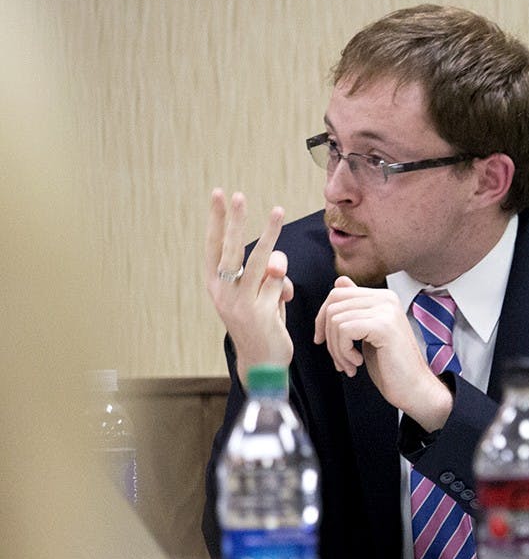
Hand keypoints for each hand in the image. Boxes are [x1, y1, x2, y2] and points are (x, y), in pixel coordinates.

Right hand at [205, 189, 293, 384]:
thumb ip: (267, 276)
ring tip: (277, 210)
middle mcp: (223, 293)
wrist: (262, 363)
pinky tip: (281, 302)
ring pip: (261, 260)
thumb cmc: (260, 323)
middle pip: (231, 249)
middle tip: (238, 195)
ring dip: (271, 233)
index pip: (214, 247)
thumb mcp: (259, 295)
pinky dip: (285, 287)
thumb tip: (278, 264)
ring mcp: (241, 303)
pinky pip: (279, 283)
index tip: (218, 195)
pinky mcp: (260, 313)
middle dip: (235, 220)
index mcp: (216, 285)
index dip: (216, 220)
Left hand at [314, 276, 452, 430]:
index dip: (323, 318)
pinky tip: (357, 362)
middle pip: (333, 304)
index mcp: (383, 297)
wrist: (414, 388)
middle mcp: (386, 298)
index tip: (324, 341)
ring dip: (336, 349)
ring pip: (335, 319)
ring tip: (350, 364)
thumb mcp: (367, 333)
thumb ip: (355, 308)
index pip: (338, 292)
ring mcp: (386, 309)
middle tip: (340, 359)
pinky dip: (343, 351)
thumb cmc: (391, 366)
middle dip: (327, 335)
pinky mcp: (383, 325)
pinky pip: (344, 330)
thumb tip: (339, 281)